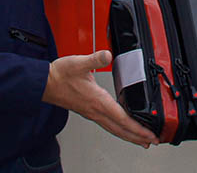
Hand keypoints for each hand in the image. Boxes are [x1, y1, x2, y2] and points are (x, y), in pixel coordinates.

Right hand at [42, 50, 158, 147]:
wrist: (44, 83)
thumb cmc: (60, 75)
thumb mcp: (79, 63)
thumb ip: (95, 59)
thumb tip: (107, 55)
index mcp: (97, 101)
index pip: (122, 119)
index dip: (137, 128)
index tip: (149, 134)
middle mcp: (95, 111)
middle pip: (120, 129)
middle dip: (137, 137)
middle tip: (152, 141)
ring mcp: (91, 113)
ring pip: (113, 129)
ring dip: (128, 135)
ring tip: (140, 139)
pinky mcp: (87, 112)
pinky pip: (107, 125)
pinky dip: (118, 129)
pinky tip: (120, 127)